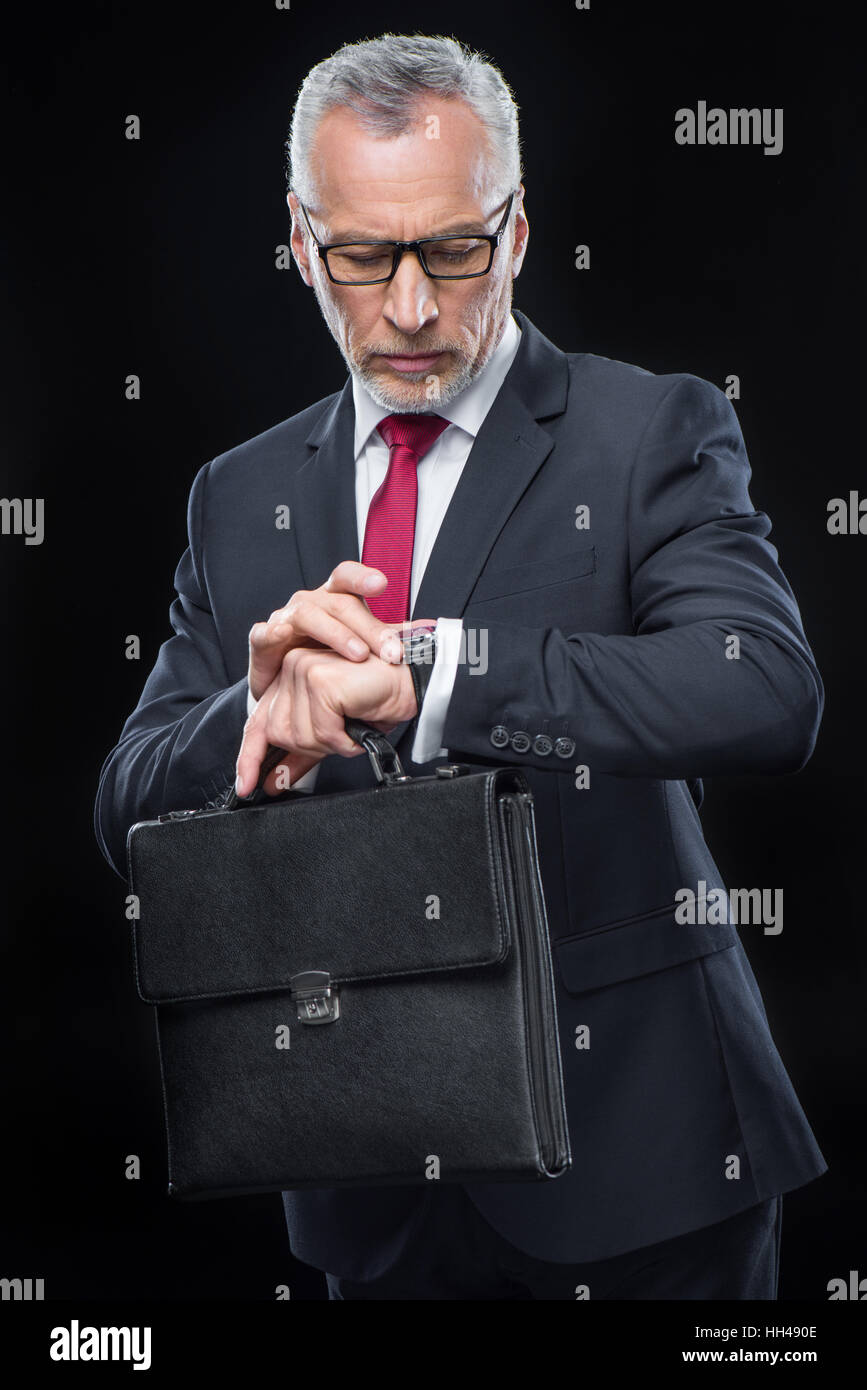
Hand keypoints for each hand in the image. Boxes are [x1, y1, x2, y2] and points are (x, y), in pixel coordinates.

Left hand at [236, 647, 417, 796]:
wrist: (411, 681)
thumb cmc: (377, 699)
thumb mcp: (332, 732)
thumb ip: (301, 753)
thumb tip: (274, 781)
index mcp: (288, 680)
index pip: (258, 724)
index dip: (250, 758)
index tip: (247, 787)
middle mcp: (290, 669)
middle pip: (279, 735)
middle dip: (312, 748)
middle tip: (340, 737)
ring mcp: (302, 670)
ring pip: (298, 735)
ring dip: (330, 743)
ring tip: (351, 727)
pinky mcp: (320, 680)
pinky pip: (321, 732)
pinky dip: (343, 740)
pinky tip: (357, 725)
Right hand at [247, 561, 403, 700]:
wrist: (289, 688)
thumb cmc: (327, 659)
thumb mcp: (361, 646)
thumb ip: (390, 636)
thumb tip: (429, 632)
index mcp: (335, 599)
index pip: (348, 578)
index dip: (362, 577)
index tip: (382, 584)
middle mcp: (311, 603)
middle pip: (339, 603)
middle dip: (368, 627)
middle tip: (390, 651)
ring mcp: (286, 619)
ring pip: (309, 614)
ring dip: (336, 634)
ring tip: (358, 655)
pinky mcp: (264, 640)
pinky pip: (265, 632)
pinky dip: (273, 631)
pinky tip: (283, 634)